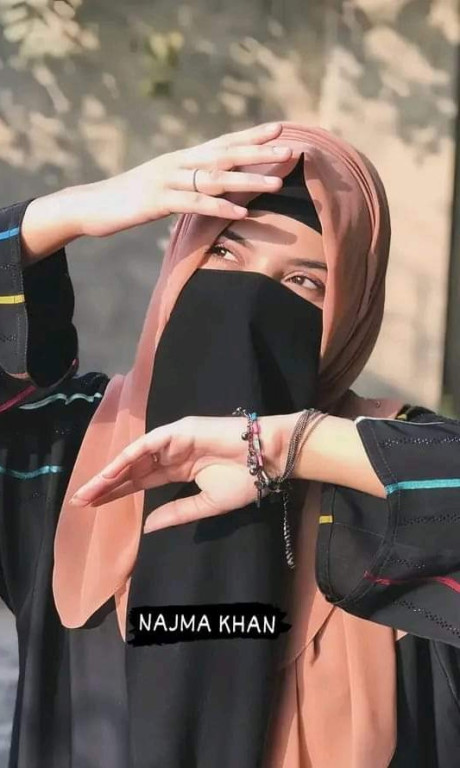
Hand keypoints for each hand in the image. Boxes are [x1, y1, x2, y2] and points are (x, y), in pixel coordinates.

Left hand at [68, 413, 296, 532]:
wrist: (267, 459)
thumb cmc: (245, 480)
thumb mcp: (207, 504)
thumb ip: (176, 513)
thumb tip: (148, 526)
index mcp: (179, 470)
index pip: (140, 482)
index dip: (117, 493)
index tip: (93, 506)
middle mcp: (171, 454)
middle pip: (131, 471)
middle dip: (105, 486)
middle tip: (79, 501)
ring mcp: (173, 441)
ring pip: (133, 458)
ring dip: (110, 474)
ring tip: (88, 492)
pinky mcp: (178, 430)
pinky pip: (146, 445)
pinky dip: (127, 458)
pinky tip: (110, 473)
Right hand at [74, 122, 291, 237]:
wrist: (92, 206)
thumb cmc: (130, 199)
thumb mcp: (164, 186)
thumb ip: (188, 183)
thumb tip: (214, 187)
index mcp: (181, 158)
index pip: (222, 142)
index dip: (251, 135)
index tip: (280, 129)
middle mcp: (177, 162)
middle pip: (225, 154)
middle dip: (260, 152)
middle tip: (292, 150)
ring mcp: (167, 180)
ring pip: (214, 178)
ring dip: (247, 181)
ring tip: (276, 184)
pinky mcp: (157, 201)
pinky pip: (194, 203)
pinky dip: (219, 207)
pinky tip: (241, 213)